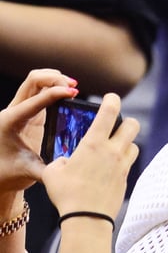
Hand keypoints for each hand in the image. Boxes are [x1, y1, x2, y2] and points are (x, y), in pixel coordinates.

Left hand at [0, 70, 77, 194]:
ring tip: (72, 86)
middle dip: (53, 78)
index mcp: (10, 122)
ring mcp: (20, 110)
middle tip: (73, 87)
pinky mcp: (28, 113)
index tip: (74, 93)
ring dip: (53, 78)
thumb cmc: (9, 174)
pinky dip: (52, 85)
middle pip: (32, 80)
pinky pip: (39, 90)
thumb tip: (67, 167)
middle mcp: (13, 111)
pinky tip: (66, 91)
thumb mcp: (28, 171)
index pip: (35, 100)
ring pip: (35, 81)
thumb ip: (47, 170)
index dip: (55, 93)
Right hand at [40, 94, 139, 221]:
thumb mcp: (53, 172)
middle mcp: (113, 151)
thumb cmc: (67, 194)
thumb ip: (61, 161)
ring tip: (114, 148)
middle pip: (133, 125)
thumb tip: (68, 161)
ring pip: (135, 145)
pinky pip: (130, 164)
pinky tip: (111, 168)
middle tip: (117, 125)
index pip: (110, 112)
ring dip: (128, 143)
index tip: (110, 97)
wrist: (87, 219)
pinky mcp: (126, 179)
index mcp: (94, 143)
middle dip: (127, 121)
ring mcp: (123, 166)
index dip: (112, 100)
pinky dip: (124, 161)